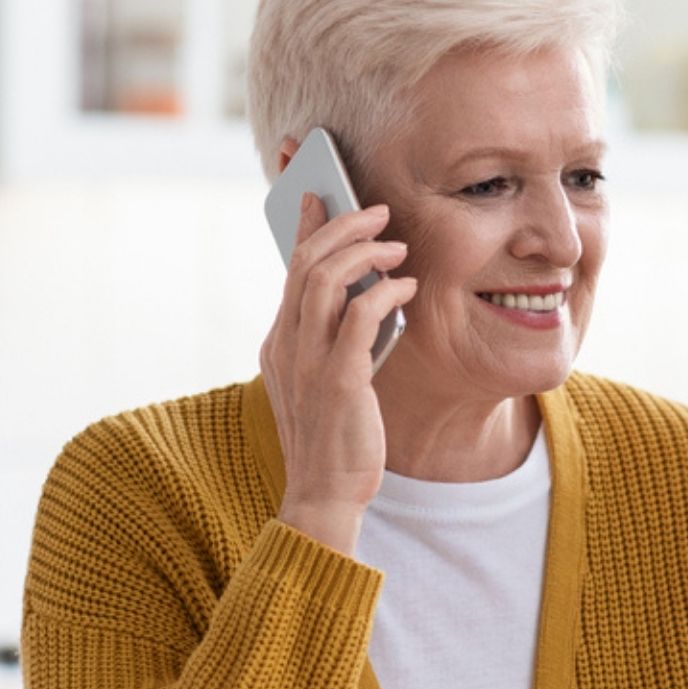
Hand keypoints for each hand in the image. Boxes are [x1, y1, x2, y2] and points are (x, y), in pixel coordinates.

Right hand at [259, 192, 416, 553]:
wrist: (324, 495)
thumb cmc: (335, 438)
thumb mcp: (326, 379)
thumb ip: (333, 339)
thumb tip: (363, 295)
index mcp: (279, 342)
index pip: (290, 270)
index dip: (306, 227)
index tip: (322, 193)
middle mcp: (286, 345)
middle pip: (305, 263)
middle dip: (343, 226)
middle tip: (379, 211)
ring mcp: (307, 362)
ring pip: (325, 279)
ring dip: (365, 252)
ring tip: (397, 247)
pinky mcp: (338, 380)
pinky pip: (359, 316)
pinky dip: (385, 291)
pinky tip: (408, 288)